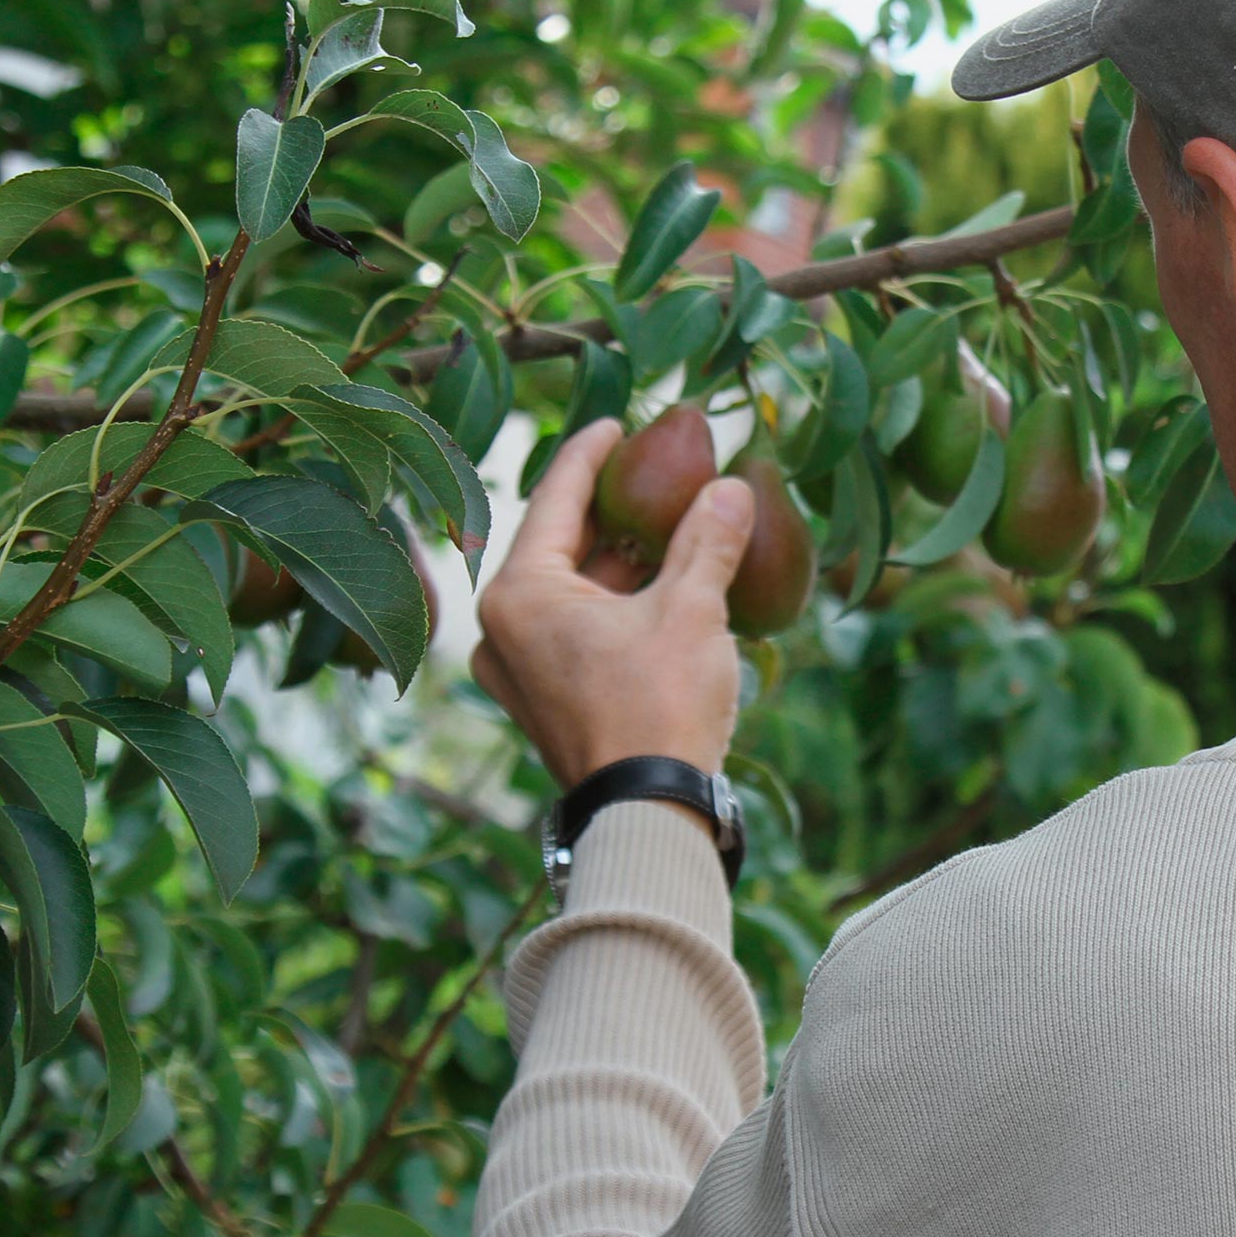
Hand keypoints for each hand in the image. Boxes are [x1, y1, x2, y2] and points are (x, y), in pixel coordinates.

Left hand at [472, 416, 755, 787]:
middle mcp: (501, 630)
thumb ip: (707, 541)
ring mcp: (518, 672)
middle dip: (609, 511)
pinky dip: (613, 605)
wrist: (648, 813)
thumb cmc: (658, 708)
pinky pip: (574, 633)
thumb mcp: (690, 610)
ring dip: (617, 561)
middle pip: (557, 546)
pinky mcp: (543, 704)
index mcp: (518, 594)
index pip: (554, 499)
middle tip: (650, 471)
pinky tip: (660, 588)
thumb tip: (733, 487)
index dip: (590, 454)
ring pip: (568, 593)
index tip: (620, 423)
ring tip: (666, 525)